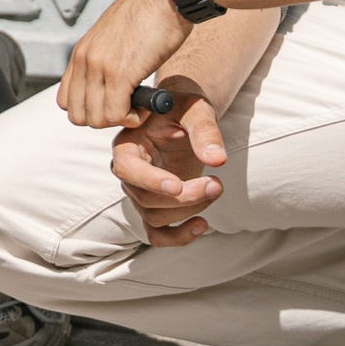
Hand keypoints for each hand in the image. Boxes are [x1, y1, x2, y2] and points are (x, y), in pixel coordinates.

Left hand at [59, 0, 192, 128]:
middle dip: (104, 119)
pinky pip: (117, 113)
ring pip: (97, 119)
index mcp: (80, 52)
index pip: (65, 101)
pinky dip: (134, 117)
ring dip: (121, 119)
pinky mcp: (121, 72)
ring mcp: (100, 66)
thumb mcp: (112, 38)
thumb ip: (102, 60)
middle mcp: (85, 60)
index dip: (89, 110)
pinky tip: (147, 104)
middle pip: (78, 115)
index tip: (112, 104)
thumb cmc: (148, 15)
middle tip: (127, 108)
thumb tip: (104, 84)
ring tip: (140, 104)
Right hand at [110, 87, 229, 245]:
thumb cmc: (184, 108)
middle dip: (184, 197)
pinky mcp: (155, 205)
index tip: (178, 184)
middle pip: (145, 198)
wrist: (184, 116)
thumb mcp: (195, 110)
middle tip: (216, 183)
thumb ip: (205, 131)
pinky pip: (157, 234)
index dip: (150, 180)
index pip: (127, 169)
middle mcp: (128, 171)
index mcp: (128, 144)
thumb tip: (217, 160)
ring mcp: (140, 191)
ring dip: (190, 210)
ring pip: (155, 217)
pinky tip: (202, 225)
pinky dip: (178, 237)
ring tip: (216, 187)